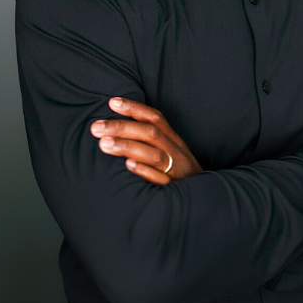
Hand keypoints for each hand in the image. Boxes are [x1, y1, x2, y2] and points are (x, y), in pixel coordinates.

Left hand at [89, 97, 203, 184]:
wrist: (206, 199)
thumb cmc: (179, 173)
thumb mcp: (170, 152)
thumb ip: (149, 140)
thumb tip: (116, 128)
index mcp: (174, 140)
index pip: (155, 118)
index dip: (134, 108)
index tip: (112, 102)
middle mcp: (176, 152)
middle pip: (150, 133)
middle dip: (122, 128)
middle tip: (96, 128)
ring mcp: (177, 171)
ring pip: (154, 155)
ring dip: (128, 147)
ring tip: (104, 144)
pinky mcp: (175, 190)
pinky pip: (162, 180)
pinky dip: (146, 172)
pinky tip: (128, 166)